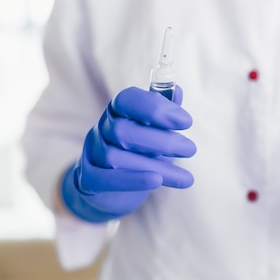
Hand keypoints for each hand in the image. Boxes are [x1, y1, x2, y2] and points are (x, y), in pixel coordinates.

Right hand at [61, 86, 196, 222]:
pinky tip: (157, 181)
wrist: (110, 187)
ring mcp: (92, 154)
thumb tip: (178, 92)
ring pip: (117, 158)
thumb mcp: (153, 129)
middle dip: (161, 141)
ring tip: (186, 177)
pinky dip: (132, 180)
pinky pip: (105, 179)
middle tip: (190, 149)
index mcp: (117, 111)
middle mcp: (101, 128)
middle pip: (123, 131)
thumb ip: (164, 110)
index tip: (186, 122)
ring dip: (157, 167)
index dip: (155, 108)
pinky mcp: (88, 180)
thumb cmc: (138, 150)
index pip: (127, 100)